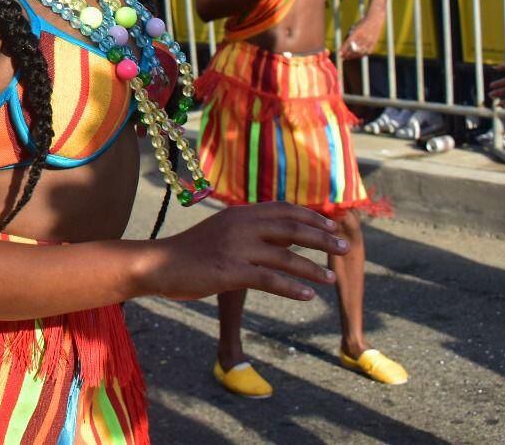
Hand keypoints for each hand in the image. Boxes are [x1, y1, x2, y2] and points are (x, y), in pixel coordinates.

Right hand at [148, 202, 345, 301]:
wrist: (158, 264)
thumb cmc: (192, 251)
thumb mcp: (223, 232)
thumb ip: (252, 232)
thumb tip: (287, 239)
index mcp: (240, 213)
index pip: (284, 209)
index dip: (312, 217)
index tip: (332, 226)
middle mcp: (241, 225)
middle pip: (292, 229)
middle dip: (323, 239)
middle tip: (346, 248)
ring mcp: (236, 248)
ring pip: (286, 257)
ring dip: (314, 269)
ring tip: (333, 279)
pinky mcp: (230, 271)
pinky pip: (270, 280)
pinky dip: (293, 288)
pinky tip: (308, 295)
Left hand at [340, 15, 383, 59]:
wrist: (374, 19)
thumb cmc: (362, 24)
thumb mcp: (353, 28)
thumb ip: (348, 37)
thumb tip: (343, 47)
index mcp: (356, 32)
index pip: (348, 43)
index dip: (343, 49)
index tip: (339, 53)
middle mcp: (363, 37)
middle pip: (354, 49)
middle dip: (347, 55)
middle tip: (343, 57)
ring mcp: (369, 41)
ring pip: (360, 52)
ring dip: (354, 56)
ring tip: (349, 58)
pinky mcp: (374, 43)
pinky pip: (367, 52)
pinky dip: (362, 55)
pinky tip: (357, 56)